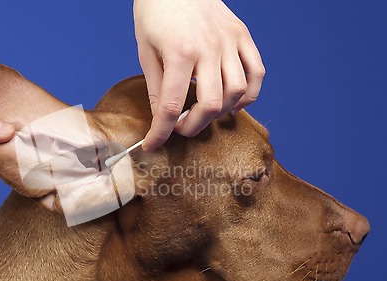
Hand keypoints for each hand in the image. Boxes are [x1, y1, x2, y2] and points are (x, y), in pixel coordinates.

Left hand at [134, 0, 264, 150]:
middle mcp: (209, 48)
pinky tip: (232, 101)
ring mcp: (230, 41)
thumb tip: (161, 120)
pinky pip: (256, 73)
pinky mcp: (242, 36)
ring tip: (205, 113)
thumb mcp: (146, 51)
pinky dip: (247, 95)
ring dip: (220, 113)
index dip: (160, 132)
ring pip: (237, 92)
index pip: (170, 106)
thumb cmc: (155, 14)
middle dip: (193, 126)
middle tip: (180, 127)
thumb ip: (156, 87)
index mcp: (179, 52)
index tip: (153, 145)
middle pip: (210, 104)